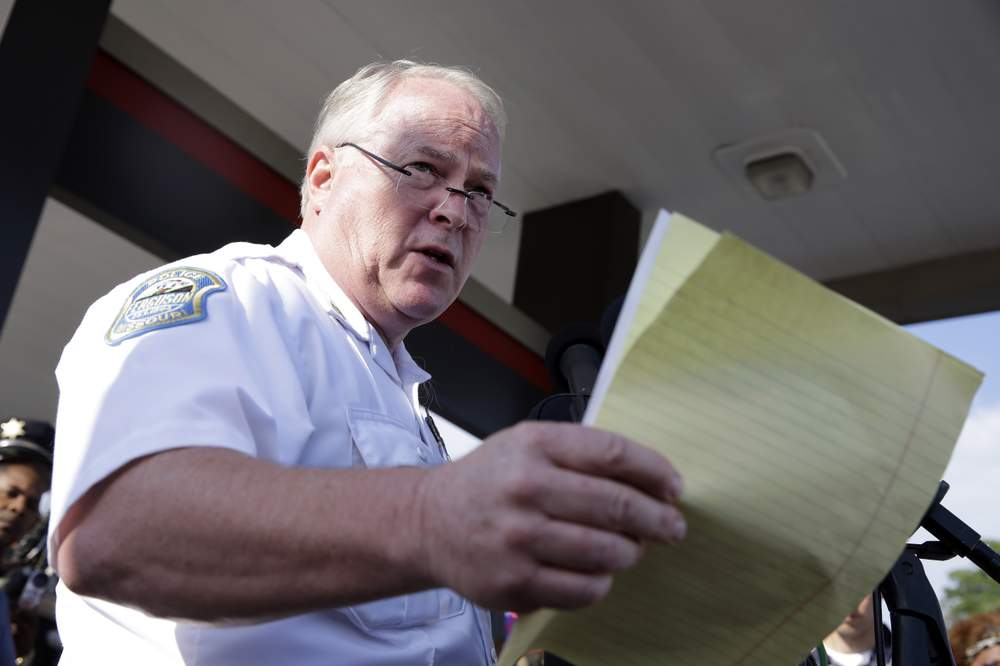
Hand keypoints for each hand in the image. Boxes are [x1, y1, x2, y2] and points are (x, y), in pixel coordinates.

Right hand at [416, 421, 684, 611]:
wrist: (430, 521)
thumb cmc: (491, 480)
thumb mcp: (527, 443)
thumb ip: (581, 453)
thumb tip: (651, 480)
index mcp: (534, 446)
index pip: (613, 455)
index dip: (655, 472)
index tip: (674, 487)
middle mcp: (525, 489)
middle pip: (617, 505)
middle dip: (658, 519)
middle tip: (672, 526)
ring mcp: (518, 539)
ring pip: (606, 552)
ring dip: (632, 552)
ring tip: (633, 548)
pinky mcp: (514, 582)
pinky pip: (585, 589)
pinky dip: (602, 582)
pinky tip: (598, 571)